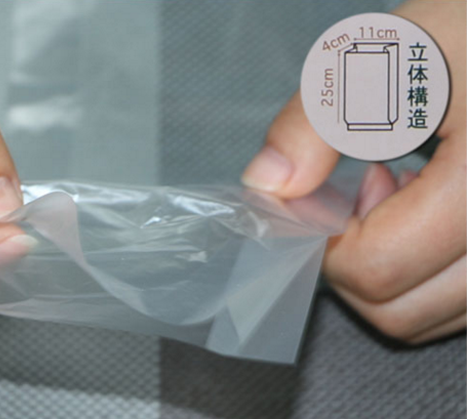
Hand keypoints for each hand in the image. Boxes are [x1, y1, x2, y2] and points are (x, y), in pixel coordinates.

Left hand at [241, 0, 465, 343]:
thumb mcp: (385, 55)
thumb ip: (317, 121)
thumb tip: (266, 184)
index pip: (376, 268)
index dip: (327, 237)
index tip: (330, 190)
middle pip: (398, 310)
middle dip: (356, 258)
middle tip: (368, 188)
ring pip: (428, 314)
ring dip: (393, 269)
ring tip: (407, 191)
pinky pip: (456, 301)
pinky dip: (428, 272)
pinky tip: (432, 208)